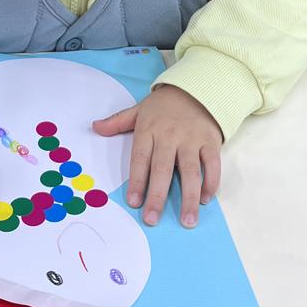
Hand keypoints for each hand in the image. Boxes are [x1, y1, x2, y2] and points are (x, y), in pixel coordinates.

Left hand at [93, 85, 221, 228]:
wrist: (196, 86)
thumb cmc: (164, 105)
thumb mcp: (139, 110)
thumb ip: (118, 122)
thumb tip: (95, 127)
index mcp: (149, 130)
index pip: (140, 159)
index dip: (136, 181)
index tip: (134, 202)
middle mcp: (170, 136)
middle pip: (162, 169)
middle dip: (157, 196)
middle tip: (153, 219)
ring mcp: (192, 139)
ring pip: (191, 171)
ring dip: (189, 197)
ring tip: (187, 220)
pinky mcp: (210, 141)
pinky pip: (212, 164)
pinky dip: (210, 182)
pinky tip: (205, 199)